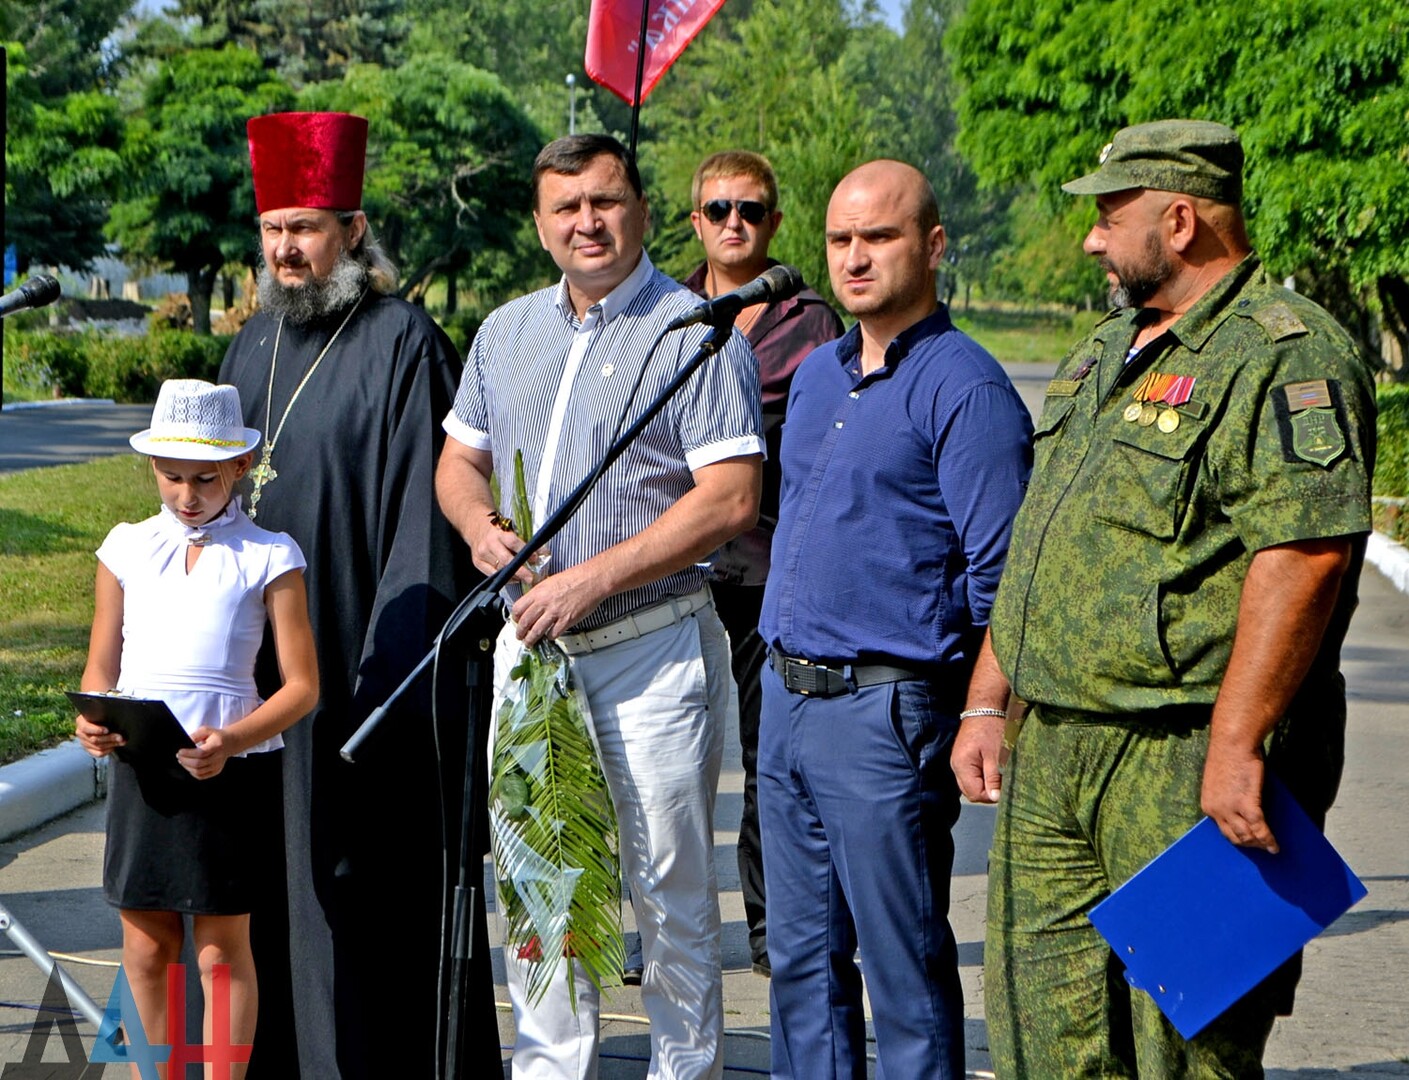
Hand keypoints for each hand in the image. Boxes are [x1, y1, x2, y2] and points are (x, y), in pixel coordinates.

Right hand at [75, 715, 122, 758]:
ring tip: (122, 741)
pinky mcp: (89, 749)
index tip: (107, 730)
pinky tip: (114, 746)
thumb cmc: (102, 716)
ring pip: (97, 747)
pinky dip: (107, 751)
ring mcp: (84, 742)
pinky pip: (98, 753)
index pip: (85, 727)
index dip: (96, 730)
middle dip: (109, 738)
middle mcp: (80, 733)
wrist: (101, 722)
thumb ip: (104, 714)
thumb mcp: (101, 713)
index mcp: (81, 722)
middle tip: (120, 737)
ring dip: (112, 744)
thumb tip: (115, 714)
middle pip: (94, 739)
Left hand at [176, 726, 233, 780]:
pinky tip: (189, 766)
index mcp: (217, 745)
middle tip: (179, 756)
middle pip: (198, 764)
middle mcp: (219, 757)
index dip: (188, 753)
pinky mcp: (216, 771)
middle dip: (185, 760)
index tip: (180, 751)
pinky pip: (201, 776)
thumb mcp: (206, 730)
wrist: (229, 742)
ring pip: (198, 771)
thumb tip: (186, 744)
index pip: (201, 753)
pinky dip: (192, 772)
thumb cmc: (215, 736)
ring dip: (187, 767)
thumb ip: (195, 735)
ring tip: (182, 761)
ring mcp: (218, 765)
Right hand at [471, 519, 536, 584]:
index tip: (536, 558)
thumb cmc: (497, 528)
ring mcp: (482, 553)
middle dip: (521, 570)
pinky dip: (504, 578)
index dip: (525, 552)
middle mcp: (489, 543)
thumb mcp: (510, 528)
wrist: (476, 525)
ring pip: (499, 569)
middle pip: (506, 560)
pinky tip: (513, 578)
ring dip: (514, 576)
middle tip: (531, 577)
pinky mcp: (477, 562)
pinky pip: (492, 574)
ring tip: (524, 578)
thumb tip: (542, 552)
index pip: (513, 543)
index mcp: (499, 532)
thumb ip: (524, 540)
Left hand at [510, 564, 607, 646]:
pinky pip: (553, 634)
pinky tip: (550, 636)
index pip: (518, 609)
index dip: (515, 618)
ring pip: (536, 631)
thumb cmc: (575, 578)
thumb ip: (540, 593)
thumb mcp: (550, 581)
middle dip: (520, 633)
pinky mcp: (566, 620)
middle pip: (525, 623)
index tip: (517, 621)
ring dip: (531, 640)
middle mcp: (544, 603)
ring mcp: (555, 613)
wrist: (591, 580)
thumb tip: (533, 604)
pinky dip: (550, 637)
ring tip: (530, 643)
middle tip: (520, 636)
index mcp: (538, 592)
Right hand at [951, 713, 1005, 802]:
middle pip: (971, 792)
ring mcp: (958, 762)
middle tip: (1003, 781)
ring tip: (999, 774)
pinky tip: (993, 769)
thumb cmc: (991, 728)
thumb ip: (993, 778)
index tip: (1005, 787)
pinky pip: (972, 776)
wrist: (984, 707)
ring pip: (971, 784)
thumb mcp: (996, 755)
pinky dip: (982, 777)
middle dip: (988, 791)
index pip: (975, 794)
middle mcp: (955, 766)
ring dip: (986, 784)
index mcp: (961, 766)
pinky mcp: (963, 758)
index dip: (991, 796)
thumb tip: (994, 798)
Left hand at [1201, 736, 1278, 852]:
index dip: (1238, 839)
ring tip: (1270, 848)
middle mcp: (1215, 810)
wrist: (1232, 743)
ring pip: (1247, 836)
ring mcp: (1230, 809)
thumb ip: (1227, 799)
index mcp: (1207, 805)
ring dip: (1260, 844)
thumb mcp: (1221, 783)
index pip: (1223, 830)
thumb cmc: (1229, 758)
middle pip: (1235, 837)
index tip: (1248, 843)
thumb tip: (1241, 812)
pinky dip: (1269, 840)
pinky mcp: (1246, 804)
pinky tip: (1275, 846)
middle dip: (1250, 845)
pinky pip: (1260, 829)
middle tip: (1263, 848)